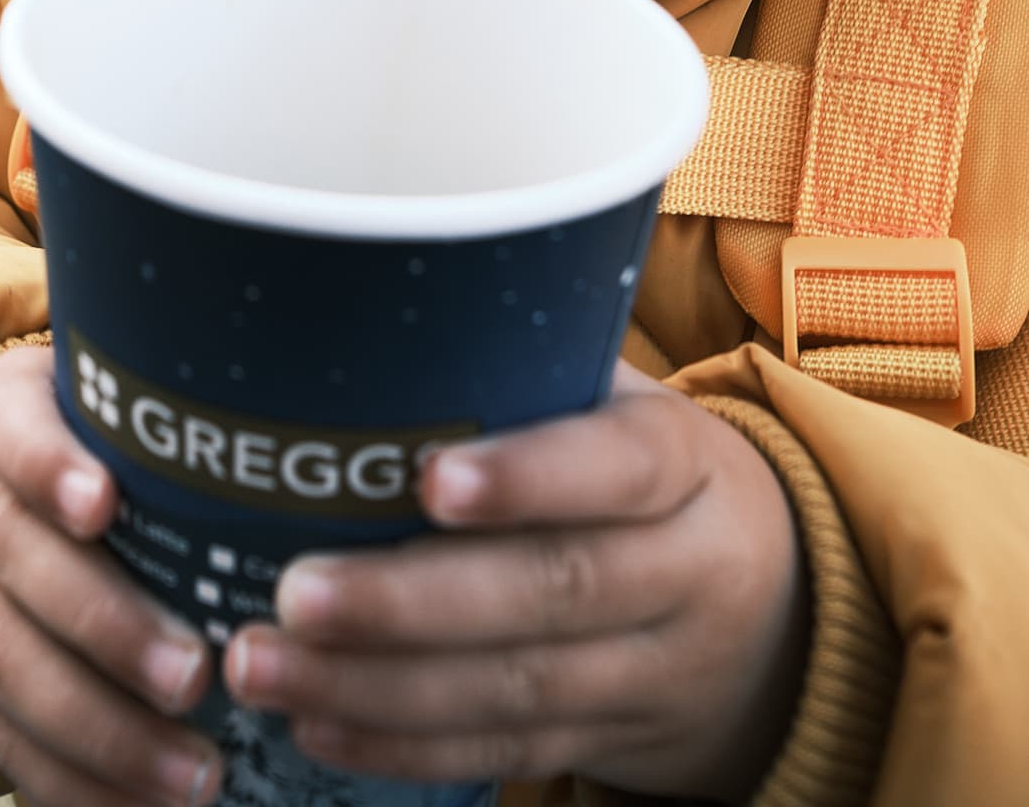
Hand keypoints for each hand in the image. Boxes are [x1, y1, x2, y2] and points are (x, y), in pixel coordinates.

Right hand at [0, 345, 222, 806]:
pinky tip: (142, 806)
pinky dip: (69, 780)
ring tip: (193, 771)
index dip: (50, 469)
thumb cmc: (84, 440)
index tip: (107, 503)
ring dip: (98, 729)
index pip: (12, 433)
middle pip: (13, 561)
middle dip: (104, 626)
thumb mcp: (100, 402)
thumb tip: (283, 451)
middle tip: (195, 675)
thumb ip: (164, 417)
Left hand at [224, 364, 808, 803]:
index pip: (617, 466)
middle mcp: (686, 569)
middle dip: (409, 602)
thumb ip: (527, 368)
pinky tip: (314, 723)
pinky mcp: (611, 739)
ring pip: (516, 689)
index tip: (426, 478)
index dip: (528, 477)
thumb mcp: (624, 403)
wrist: (780, 609)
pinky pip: (505, 748)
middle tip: (291, 593)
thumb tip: (353, 292)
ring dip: (375, 686)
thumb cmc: (641, 465)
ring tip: (260, 662)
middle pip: (551, 592)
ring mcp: (654, 670)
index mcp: (685, 461)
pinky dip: (402, 746)